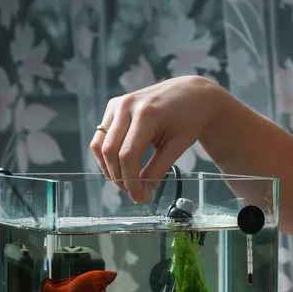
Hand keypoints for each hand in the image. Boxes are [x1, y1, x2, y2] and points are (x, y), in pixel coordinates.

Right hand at [90, 76, 221, 203]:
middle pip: (110, 151)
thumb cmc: (189, 119)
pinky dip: (108, 154)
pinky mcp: (114, 105)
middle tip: (132, 192)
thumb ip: (157, 169)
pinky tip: (122, 165)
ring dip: (109, 167)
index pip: (128, 155)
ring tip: (126, 181)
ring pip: (99, 144)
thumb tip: (142, 193)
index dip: (130, 180)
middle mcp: (127, 106)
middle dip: (118, 177)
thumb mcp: (177, 146)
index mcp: (147, 114)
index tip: (137, 197)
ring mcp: (118, 103)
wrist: (192, 94)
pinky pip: (102, 135)